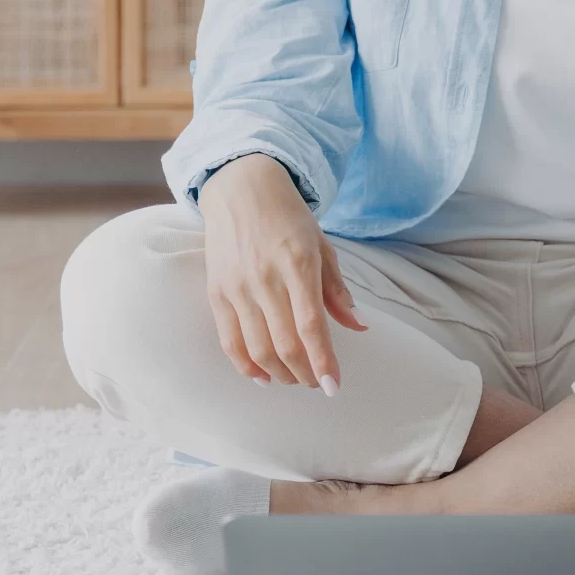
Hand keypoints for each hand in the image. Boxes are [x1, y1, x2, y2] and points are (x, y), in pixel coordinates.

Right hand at [197, 153, 366, 390]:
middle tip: (317, 383)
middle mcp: (266, 278)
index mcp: (298, 265)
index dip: (324, 362)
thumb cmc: (288, 217)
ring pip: (258, 349)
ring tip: (294, 378)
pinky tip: (262, 377)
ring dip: (280, 374)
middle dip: (305, 374)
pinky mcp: (216, 292)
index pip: (311, 326)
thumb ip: (337, 290)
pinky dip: (246, 366)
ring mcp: (238, 287)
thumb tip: (358, 326)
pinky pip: (229, 341)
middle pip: (285, 345)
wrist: (240, 187)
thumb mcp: (321, 246)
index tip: (334, 386)